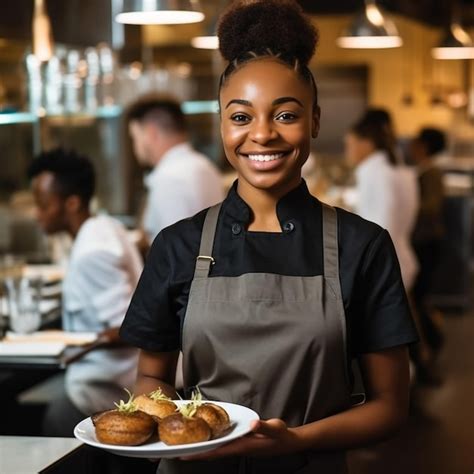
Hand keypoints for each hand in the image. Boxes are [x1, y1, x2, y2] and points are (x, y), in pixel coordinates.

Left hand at [181, 418, 299, 459]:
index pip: (217, 451)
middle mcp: (237, 448)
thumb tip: (253, 422)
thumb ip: (264, 426)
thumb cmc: (281, 436)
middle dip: (194, 452)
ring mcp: (238, 446)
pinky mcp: (240, 442)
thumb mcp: (274, 429)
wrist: (288, 442)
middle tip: (175, 451)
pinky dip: (211, 442)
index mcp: (242, 446)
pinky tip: (205, 437)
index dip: (200, 453)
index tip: (184, 454)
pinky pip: (222, 443)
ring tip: (185, 445)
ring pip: (215, 449)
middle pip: (211, 452)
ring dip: (201, 448)